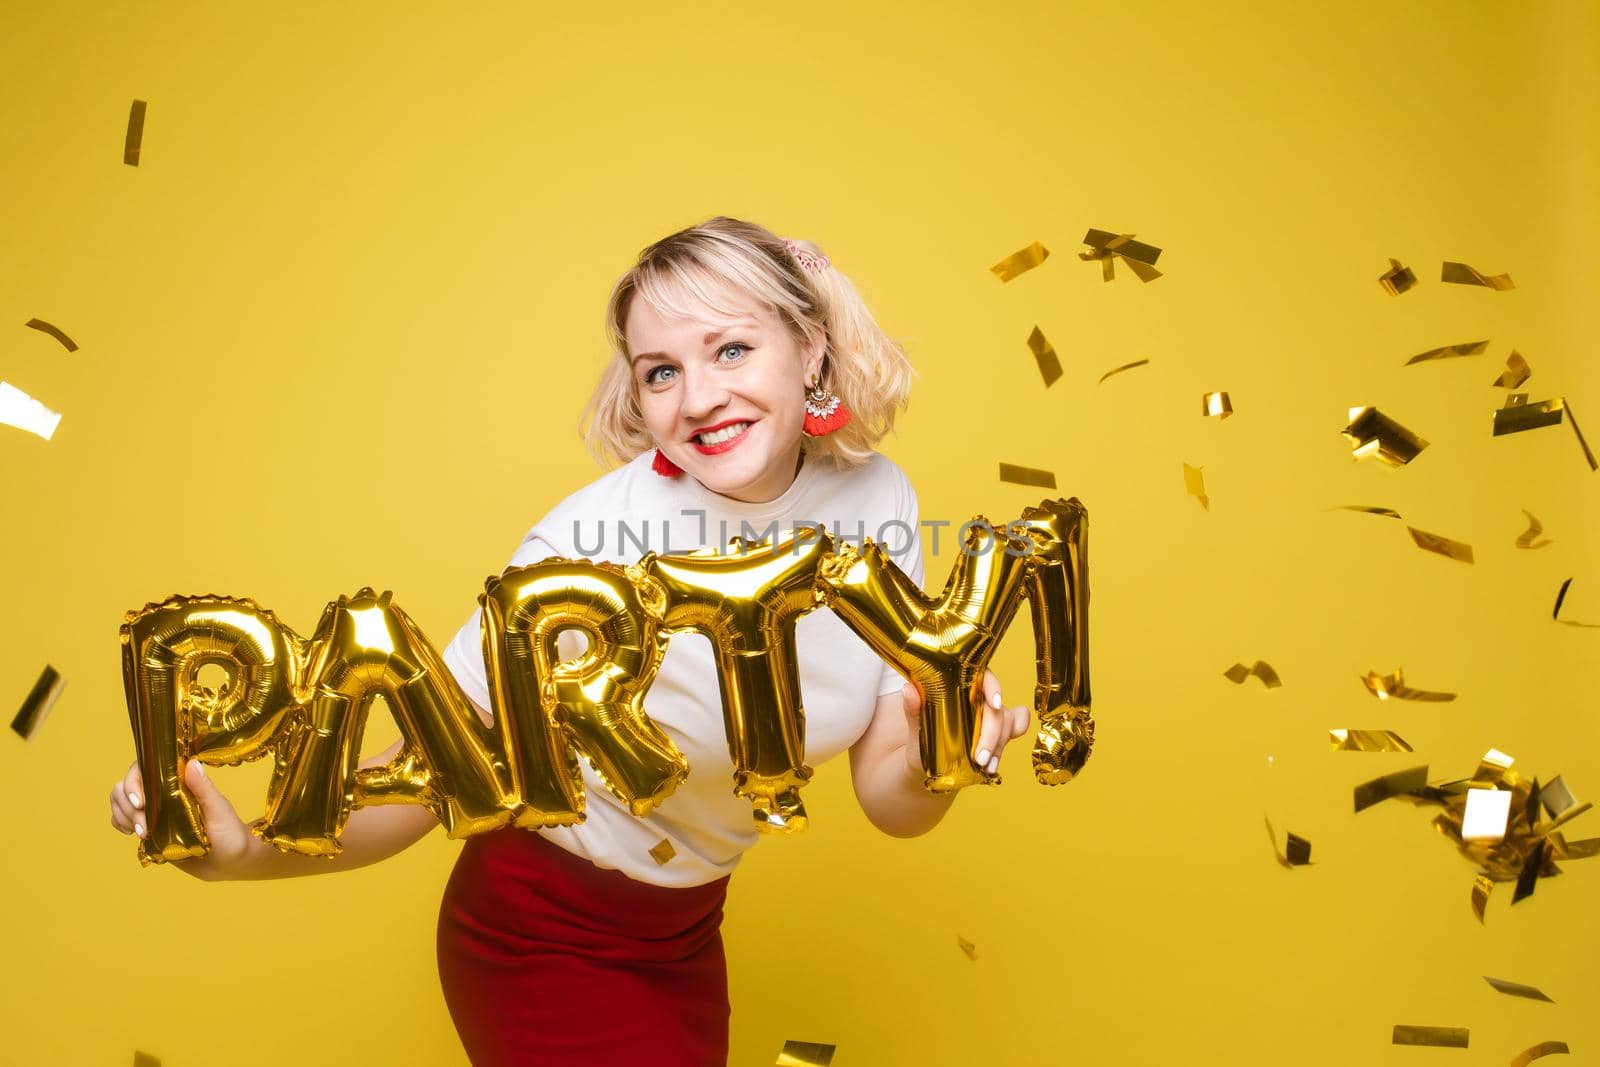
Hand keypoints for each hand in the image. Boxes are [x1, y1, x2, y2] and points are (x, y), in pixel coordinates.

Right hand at [109, 758, 257, 878]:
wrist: (230, 861)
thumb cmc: (230, 833)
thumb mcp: (219, 810)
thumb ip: (204, 789)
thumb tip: (192, 763)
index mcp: (179, 782)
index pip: (146, 768)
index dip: (134, 781)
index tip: (140, 802)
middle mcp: (163, 793)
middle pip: (125, 785)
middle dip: (127, 805)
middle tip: (144, 827)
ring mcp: (153, 811)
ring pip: (120, 802)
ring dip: (123, 815)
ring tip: (143, 834)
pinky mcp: (149, 829)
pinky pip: (122, 821)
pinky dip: (120, 824)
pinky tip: (132, 833)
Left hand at [900, 668, 1030, 778]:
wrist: (922, 763)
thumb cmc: (919, 737)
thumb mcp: (915, 725)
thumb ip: (913, 708)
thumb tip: (908, 689)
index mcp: (959, 684)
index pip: (982, 676)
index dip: (993, 687)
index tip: (993, 704)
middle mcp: (976, 697)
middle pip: (996, 707)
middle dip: (992, 733)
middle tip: (980, 757)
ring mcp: (989, 714)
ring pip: (1006, 722)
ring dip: (998, 746)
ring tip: (983, 765)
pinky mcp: (997, 731)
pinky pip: (1015, 729)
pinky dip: (1006, 745)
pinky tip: (993, 763)